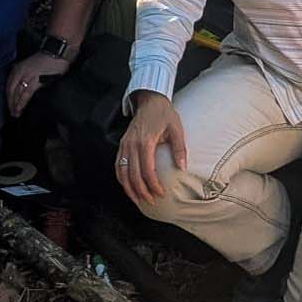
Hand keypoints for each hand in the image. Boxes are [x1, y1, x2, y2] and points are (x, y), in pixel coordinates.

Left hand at [6, 50, 72, 116]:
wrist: (58, 52)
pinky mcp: (35, 78)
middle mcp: (20, 70)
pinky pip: (26, 92)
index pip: (9, 85)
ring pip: (17, 92)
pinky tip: (20, 108)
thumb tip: (24, 89)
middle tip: (12, 113)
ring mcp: (27, 74)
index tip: (10, 106)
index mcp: (18, 68)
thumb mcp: (33, 67)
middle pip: (11, 89)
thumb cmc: (49, 59)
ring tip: (16, 114)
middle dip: (10, 102)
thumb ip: (27, 76)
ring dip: (15, 104)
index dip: (9, 96)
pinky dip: (22, 101)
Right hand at [117, 91, 187, 207]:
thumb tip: (182, 167)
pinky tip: (128, 186)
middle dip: (142, 191)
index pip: (148, 171)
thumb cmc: (164, 114)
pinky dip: (122, 178)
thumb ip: (179, 149)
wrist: (150, 100)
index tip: (161, 193)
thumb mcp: (176, 129)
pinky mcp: (122, 144)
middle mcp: (132, 144)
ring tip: (139, 199)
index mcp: (146, 141)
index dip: (154, 185)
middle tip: (152, 202)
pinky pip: (118, 165)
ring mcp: (125, 144)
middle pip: (134, 175)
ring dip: (129, 188)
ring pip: (122, 172)